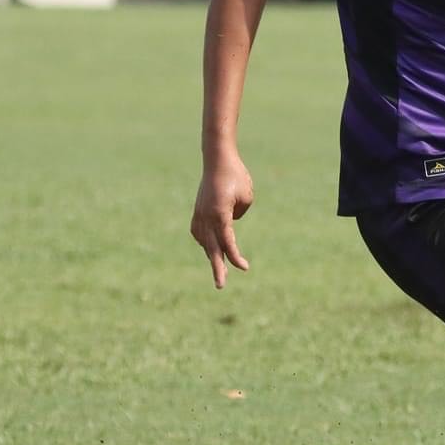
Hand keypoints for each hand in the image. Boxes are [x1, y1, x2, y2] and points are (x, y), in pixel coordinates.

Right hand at [190, 152, 254, 288]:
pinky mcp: (197, 209)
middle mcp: (207, 216)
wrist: (217, 158)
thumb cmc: (236, 176)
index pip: (228, 242)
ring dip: (212, 255)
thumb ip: (238, 216)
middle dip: (217, 268)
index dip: (235, 257)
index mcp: (220, 214)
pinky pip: (198, 231)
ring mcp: (199, 213)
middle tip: (220, 286)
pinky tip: (208, 247)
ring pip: (204, 241)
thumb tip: (228, 225)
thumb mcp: (246, 198)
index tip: (245, 268)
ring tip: (219, 270)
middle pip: (212, 248)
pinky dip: (203, 241)